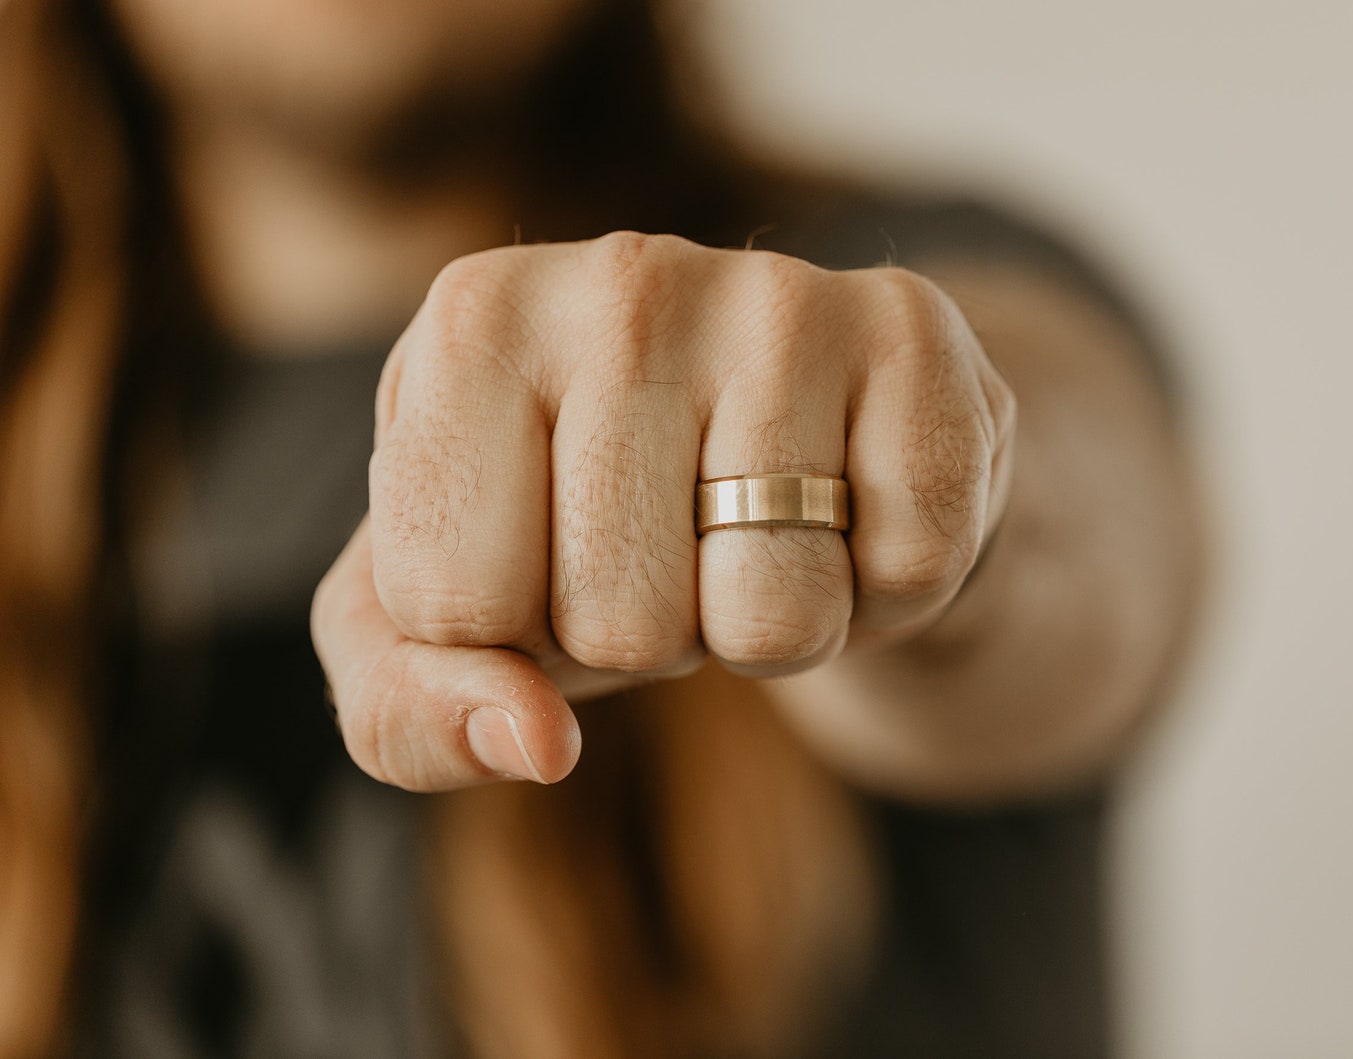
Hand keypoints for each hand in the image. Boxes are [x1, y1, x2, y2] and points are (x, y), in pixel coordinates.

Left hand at [311, 232, 1014, 790]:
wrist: (793, 431)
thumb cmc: (590, 522)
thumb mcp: (444, 616)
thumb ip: (412, 703)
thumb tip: (531, 743)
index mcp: (471, 326)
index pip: (453, 603)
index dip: (515, 633)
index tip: (549, 555)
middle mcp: (620, 281)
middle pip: (619, 624)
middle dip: (653, 636)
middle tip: (676, 549)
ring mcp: (779, 296)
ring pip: (774, 616)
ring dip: (771, 626)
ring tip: (764, 531)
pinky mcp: (912, 331)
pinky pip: (909, 570)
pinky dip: (885, 588)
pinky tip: (852, 507)